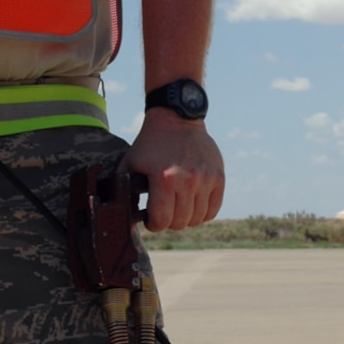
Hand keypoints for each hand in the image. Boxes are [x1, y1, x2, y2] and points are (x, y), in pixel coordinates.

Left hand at [122, 109, 224, 230]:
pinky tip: (192, 205)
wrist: (176, 118)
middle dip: (168, 222)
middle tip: (164, 211)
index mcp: (164, 178)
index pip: (161, 220)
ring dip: (185, 218)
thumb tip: (126, 218)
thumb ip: (124, 191)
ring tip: (177, 207)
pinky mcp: (218, 177)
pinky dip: (202, 213)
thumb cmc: (150, 144)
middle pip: (179, 222)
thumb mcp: (130, 164)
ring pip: (196, 219)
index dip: (153, 224)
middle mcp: (187, 180)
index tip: (151, 219)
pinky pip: (212, 210)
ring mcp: (205, 179)